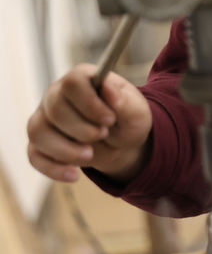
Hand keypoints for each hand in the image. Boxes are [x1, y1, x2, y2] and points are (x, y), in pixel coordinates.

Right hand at [27, 64, 152, 184]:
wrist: (120, 143)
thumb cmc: (126, 119)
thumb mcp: (135, 110)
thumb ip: (123, 99)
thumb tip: (107, 86)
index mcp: (82, 78)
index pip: (73, 83)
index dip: (90, 103)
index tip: (109, 119)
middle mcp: (57, 94)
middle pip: (55, 109)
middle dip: (82, 129)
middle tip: (103, 134)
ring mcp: (44, 118)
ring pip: (39, 132)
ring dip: (66, 150)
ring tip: (90, 155)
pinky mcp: (39, 143)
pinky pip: (34, 155)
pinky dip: (53, 168)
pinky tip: (73, 175)